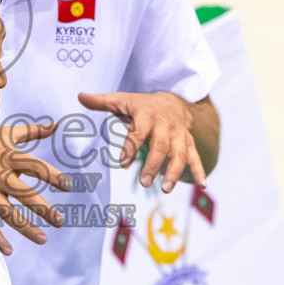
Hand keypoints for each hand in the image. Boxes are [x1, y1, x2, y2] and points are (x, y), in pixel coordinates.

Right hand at [0, 122, 72, 255]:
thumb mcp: (6, 134)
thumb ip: (32, 131)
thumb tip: (55, 124)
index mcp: (8, 157)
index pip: (35, 167)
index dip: (52, 176)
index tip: (68, 186)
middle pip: (23, 194)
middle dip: (43, 209)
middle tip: (60, 221)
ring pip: (7, 213)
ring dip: (25, 228)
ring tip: (43, 239)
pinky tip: (9, 250)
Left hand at [79, 91, 206, 191]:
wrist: (173, 100)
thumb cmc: (142, 105)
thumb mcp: (122, 100)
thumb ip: (102, 102)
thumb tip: (80, 96)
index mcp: (147, 116)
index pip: (138, 132)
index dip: (130, 147)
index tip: (122, 164)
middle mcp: (164, 126)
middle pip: (160, 146)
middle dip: (154, 164)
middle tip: (145, 183)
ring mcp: (178, 136)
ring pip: (179, 154)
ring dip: (175, 172)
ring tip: (166, 188)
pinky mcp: (188, 143)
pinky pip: (195, 157)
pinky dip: (200, 170)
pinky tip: (203, 185)